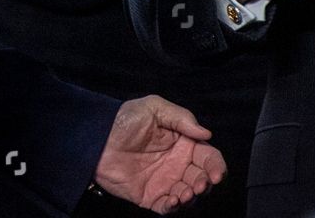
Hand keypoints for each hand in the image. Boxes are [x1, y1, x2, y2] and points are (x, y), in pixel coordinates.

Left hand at [94, 96, 226, 212]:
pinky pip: (167, 207)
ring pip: (188, 196)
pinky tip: (172, 201)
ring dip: (192, 198)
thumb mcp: (155, 108)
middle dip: (206, 184)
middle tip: (201, 185)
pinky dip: (174, 208)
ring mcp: (165, 181)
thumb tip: (207, 134)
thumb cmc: (126, 119)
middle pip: (202, 179)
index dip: (217, 166)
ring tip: (185, 194)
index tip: (217, 174)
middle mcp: (178, 164)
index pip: (209, 157)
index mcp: (184, 143)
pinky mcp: (150, 196)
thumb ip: (182, 119)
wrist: (97, 139)